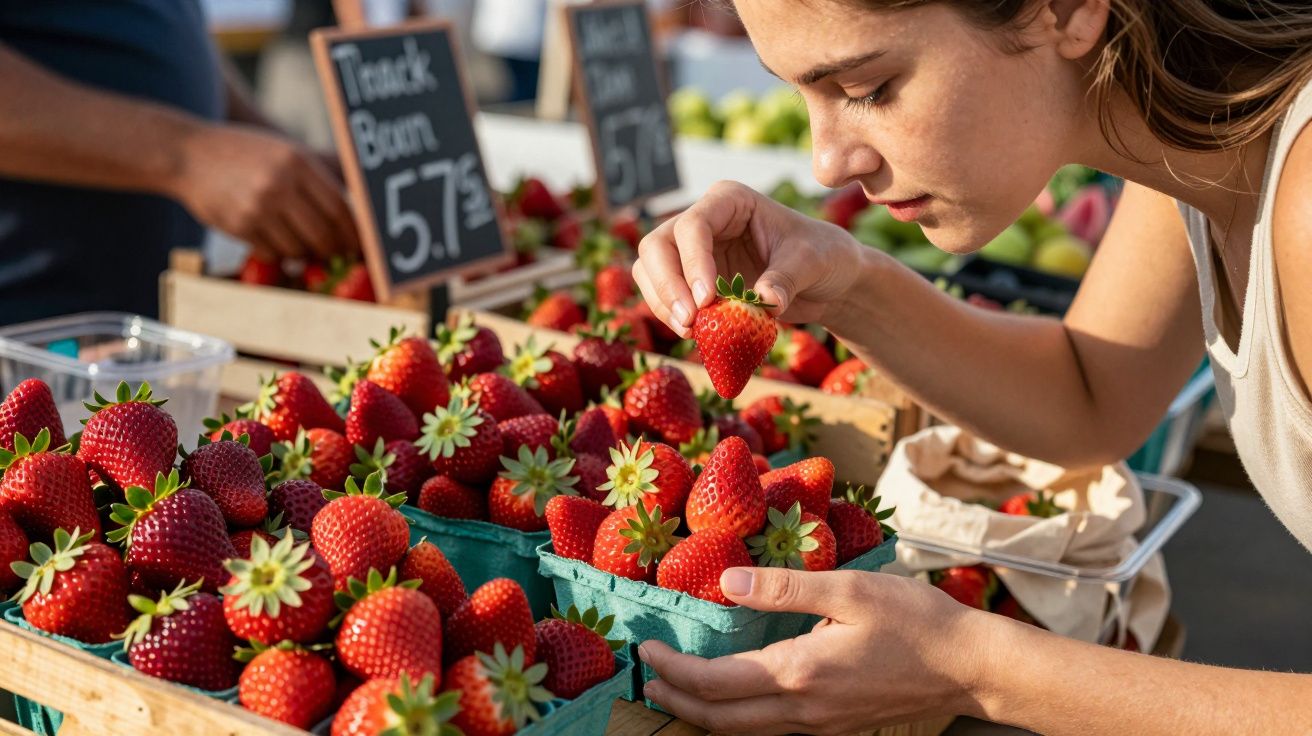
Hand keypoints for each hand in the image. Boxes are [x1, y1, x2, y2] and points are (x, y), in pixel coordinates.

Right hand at [171, 124, 360, 260]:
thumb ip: (318, 176)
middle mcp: (280, 183)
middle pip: (324, 234)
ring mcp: (258, 206)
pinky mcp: (239, 225)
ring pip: (299, 249)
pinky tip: (272, 240)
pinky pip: (272, 253)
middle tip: (335, 255)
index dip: (353, 234)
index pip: (340, 208)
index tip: (358, 246)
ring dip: (304, 254)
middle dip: (333, 250)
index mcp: (298, 162)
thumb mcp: (285, 151)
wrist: (188, 153)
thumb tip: (355, 211)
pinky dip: (278, 253)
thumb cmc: (246, 153)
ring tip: (299, 244)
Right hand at [633, 180, 866, 337]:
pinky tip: (695, 335)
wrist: (827, 280)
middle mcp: (704, 221)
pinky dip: (670, 316)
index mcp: (729, 201)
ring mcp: (692, 252)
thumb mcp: (812, 262)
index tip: (707, 301)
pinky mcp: (690, 281)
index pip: (693, 226)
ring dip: (662, 303)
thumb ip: (786, 278)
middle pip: (658, 246)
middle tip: (689, 323)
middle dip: (667, 286)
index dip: (693, 263)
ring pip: (650, 270)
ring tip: (691, 333)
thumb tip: (765, 301)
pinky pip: (662, 295)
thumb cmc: (823, 256)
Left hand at [639, 567, 990, 734]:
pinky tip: (735, 696)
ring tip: (676, 691)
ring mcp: (821, 725)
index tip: (646, 651)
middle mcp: (804, 710)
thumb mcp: (849, 590)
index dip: (673, 671)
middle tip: (646, 679)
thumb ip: (784, 586)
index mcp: (800, 673)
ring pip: (744, 731)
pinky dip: (738, 717)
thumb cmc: (916, 622)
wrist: (971, 668)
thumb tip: (727, 580)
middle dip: (677, 700)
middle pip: (720, 719)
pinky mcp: (836, 726)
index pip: (715, 683)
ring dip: (704, 713)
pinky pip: (772, 730)